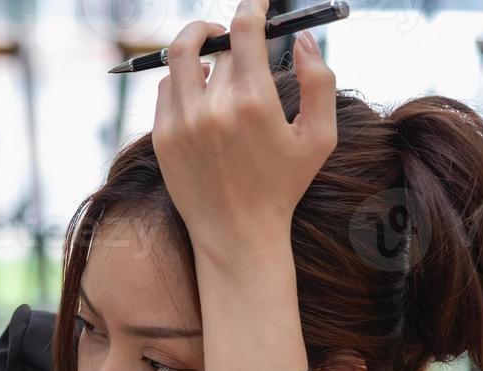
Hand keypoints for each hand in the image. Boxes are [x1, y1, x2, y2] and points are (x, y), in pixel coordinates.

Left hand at [150, 0, 336, 262]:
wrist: (237, 235)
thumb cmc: (284, 185)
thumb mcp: (319, 136)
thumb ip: (320, 81)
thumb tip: (302, 38)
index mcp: (254, 102)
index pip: (245, 28)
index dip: (252, 5)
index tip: (257, 0)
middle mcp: (212, 108)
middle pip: (219, 46)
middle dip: (233, 40)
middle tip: (243, 45)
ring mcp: (181, 123)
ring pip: (182, 57)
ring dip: (198, 46)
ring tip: (215, 57)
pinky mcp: (162, 137)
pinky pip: (165, 87)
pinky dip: (180, 77)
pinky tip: (198, 88)